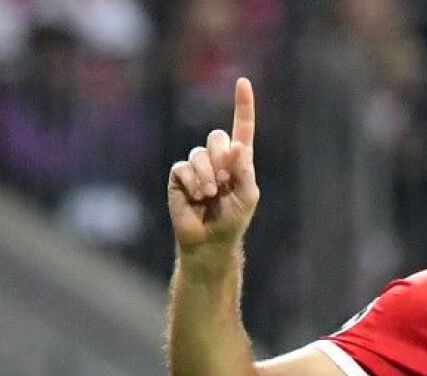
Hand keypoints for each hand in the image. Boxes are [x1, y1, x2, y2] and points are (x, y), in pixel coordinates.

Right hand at [168, 78, 259, 252]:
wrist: (210, 241)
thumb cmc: (233, 220)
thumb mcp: (248, 196)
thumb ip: (245, 170)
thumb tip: (238, 146)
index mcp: (238, 160)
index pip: (242, 127)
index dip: (242, 105)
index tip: (243, 82)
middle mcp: (216, 158)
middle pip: (216, 137)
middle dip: (222, 158)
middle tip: (224, 181)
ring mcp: (196, 166)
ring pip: (199, 153)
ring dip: (207, 175)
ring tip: (210, 195)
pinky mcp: (179, 177)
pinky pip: (183, 168)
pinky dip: (192, 182)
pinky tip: (196, 196)